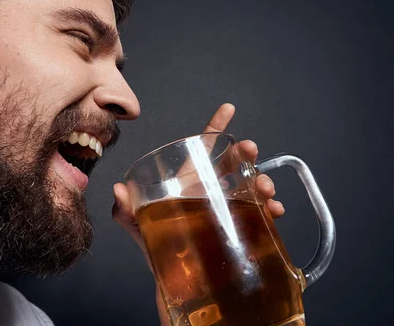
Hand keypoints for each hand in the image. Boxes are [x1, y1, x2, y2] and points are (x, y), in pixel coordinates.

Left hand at [112, 103, 284, 324]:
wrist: (175, 285)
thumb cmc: (156, 249)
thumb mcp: (139, 227)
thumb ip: (126, 210)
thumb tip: (118, 190)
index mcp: (189, 182)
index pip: (202, 150)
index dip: (215, 128)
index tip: (228, 109)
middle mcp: (211, 191)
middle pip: (233, 164)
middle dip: (245, 153)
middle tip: (250, 149)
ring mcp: (228, 210)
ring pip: (251, 186)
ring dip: (262, 181)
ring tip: (265, 188)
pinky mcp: (241, 229)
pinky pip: (261, 215)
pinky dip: (271, 210)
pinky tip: (274, 212)